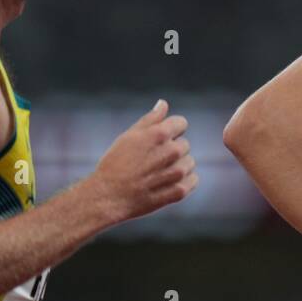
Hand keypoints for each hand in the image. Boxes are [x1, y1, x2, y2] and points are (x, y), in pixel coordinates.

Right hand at [89, 99, 197, 223]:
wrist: (108, 197)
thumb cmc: (115, 164)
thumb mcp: (129, 136)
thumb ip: (150, 119)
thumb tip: (163, 104)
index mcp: (160, 134)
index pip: (181, 123)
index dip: (170, 130)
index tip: (157, 141)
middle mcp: (172, 151)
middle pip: (184, 144)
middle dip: (172, 149)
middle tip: (151, 161)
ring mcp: (177, 172)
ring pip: (189, 163)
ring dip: (178, 166)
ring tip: (156, 174)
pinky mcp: (179, 191)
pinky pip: (193, 180)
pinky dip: (183, 182)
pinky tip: (166, 184)